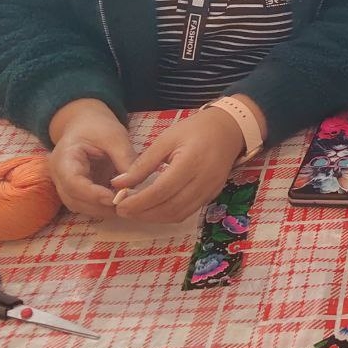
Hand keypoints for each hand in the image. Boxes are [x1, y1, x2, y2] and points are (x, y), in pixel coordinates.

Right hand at [46, 100, 136, 218]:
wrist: (85, 124)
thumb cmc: (98, 127)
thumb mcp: (115, 136)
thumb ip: (125, 158)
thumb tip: (136, 185)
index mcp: (64, 158)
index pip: (72, 182)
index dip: (91, 194)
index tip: (112, 199)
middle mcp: (59, 175)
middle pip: (73, 199)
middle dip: (99, 206)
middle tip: (126, 206)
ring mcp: (66, 185)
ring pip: (79, 205)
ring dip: (101, 210)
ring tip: (125, 206)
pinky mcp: (76, 190)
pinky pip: (85, 204)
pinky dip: (101, 207)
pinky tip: (119, 204)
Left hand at [112, 108, 245, 222]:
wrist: (229, 129)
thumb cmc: (196, 129)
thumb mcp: (166, 139)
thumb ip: (143, 163)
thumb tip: (118, 184)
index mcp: (191, 162)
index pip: (161, 191)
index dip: (139, 202)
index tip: (119, 205)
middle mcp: (204, 180)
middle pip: (170, 207)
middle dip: (143, 213)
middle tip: (123, 210)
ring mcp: (210, 190)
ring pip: (179, 214)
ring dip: (155, 218)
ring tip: (136, 212)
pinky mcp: (212, 195)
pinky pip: (188, 212)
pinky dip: (168, 215)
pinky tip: (155, 208)